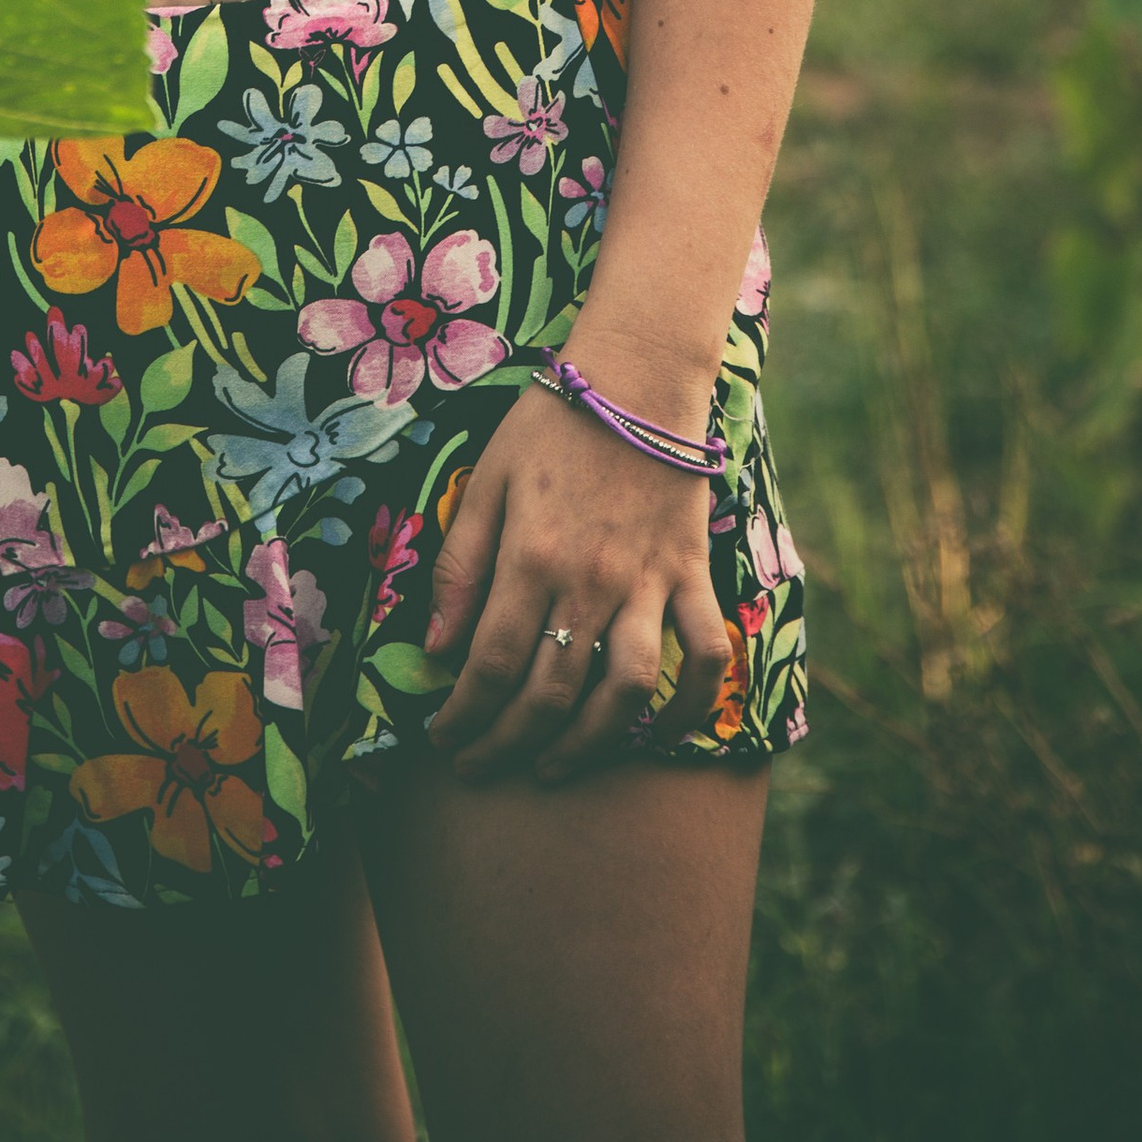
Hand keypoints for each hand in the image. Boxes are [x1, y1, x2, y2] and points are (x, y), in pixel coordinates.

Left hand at [420, 386, 734, 785]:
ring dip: (587, 744)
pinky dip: (691, 705)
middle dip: (506, 744)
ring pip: (624, 692)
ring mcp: (648, 581)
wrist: (637, 373)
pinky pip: (705, 654)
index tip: (443, 740)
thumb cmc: (552, 424)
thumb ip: (460, 566)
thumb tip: (437, 649)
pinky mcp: (692, 573)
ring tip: (551, 768)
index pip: (491, 664)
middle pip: (549, 692)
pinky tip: (658, 734)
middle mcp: (590, 581)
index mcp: (530, 557)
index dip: (463, 715)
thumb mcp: (487, 482)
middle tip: (479, 768)